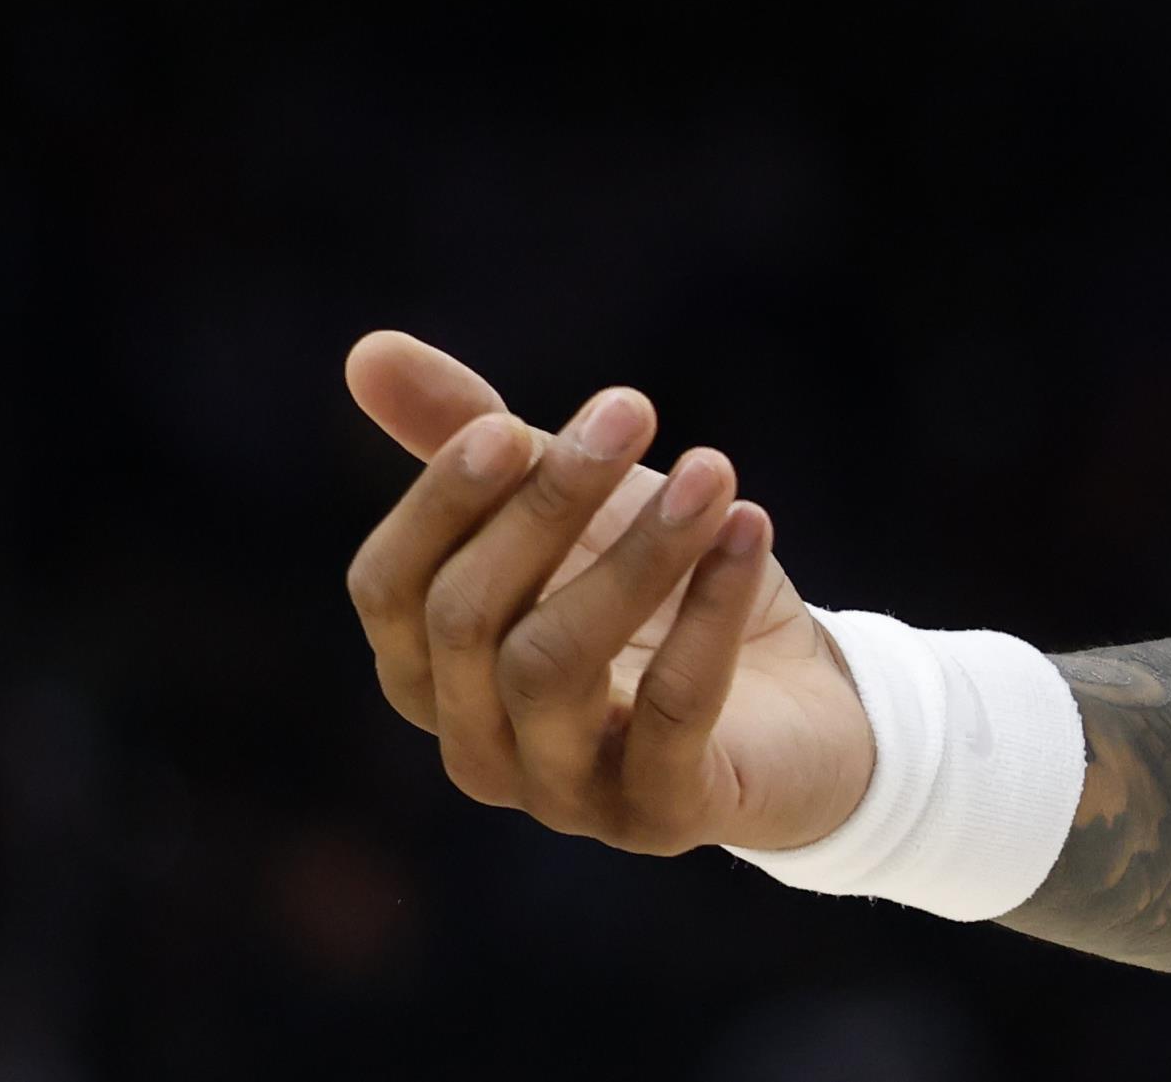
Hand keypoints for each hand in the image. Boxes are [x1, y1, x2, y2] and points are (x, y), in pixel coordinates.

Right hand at [340, 329, 874, 854]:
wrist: (802, 699)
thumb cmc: (660, 592)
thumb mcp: (576, 504)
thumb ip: (475, 437)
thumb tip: (368, 351)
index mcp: (433, 672)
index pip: (389, 591)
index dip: (438, 504)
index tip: (515, 423)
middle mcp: (476, 745)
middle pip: (468, 621)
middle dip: (547, 504)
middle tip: (634, 410)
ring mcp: (562, 795)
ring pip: (552, 667)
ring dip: (636, 553)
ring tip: (713, 469)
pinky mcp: (661, 819)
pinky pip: (670, 715)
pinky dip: (710, 612)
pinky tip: (749, 527)